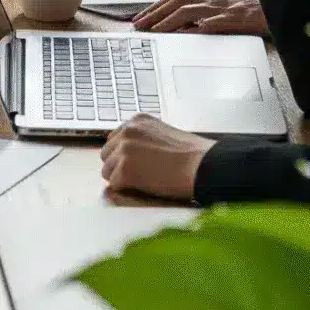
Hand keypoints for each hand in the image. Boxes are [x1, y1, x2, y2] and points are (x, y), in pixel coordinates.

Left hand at [100, 114, 214, 201]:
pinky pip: (115, 184)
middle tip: (140, 174)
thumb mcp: (163, 134)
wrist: (202, 166)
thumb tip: (129, 152)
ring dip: (121, 178)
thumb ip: (143, 138)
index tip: (136, 161)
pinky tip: (145, 186)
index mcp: (137, 120)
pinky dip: (127, 189)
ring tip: (144, 180)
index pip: (114, 139)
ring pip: (107, 170)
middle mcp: (127, 131)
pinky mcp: (124, 170)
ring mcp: (124, 150)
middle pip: (107, 154)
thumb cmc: (191, 155)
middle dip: (119, 165)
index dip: (124, 154)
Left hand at [132, 0, 267, 34]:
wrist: (279, 9)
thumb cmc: (254, 12)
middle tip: (137, 25)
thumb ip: (208, 15)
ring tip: (153, 31)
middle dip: (153, 13)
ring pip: (188, 11)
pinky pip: (212, 23)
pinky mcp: (234, 19)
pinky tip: (183, 36)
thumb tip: (191, 26)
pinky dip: (196, 28)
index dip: (156, 6)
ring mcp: (222, 8)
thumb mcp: (226, 10)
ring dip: (167, 21)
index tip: (140, 17)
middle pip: (175, 2)